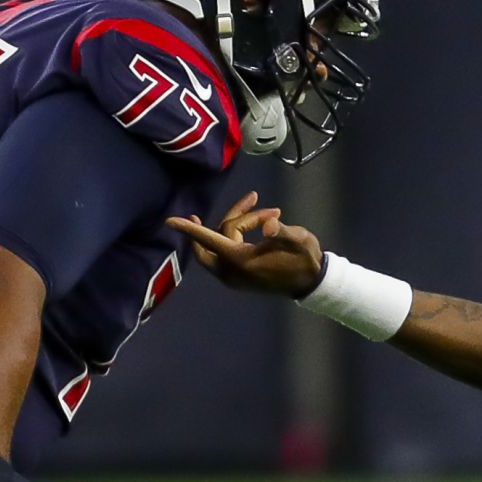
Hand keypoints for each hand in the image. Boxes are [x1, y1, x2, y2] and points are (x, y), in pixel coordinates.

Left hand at [167, 192, 324, 297]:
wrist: (312, 282)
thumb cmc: (305, 260)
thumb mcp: (298, 240)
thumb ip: (282, 230)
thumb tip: (271, 224)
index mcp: (241, 260)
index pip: (209, 240)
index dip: (189, 230)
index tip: (170, 221)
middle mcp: (232, 270)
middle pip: (215, 238)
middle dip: (231, 218)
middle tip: (252, 199)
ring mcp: (233, 276)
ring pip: (222, 243)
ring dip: (242, 223)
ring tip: (270, 211)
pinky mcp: (238, 276)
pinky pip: (225, 252)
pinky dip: (236, 235)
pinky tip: (258, 225)